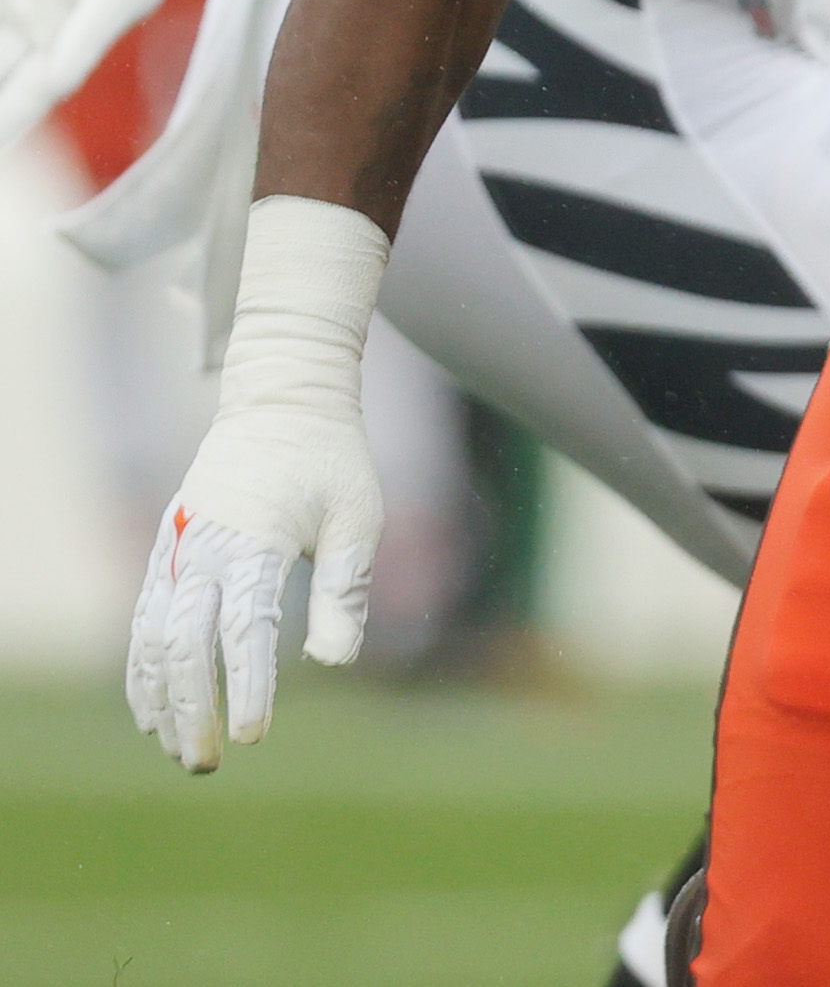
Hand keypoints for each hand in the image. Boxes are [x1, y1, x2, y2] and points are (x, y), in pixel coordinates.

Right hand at [129, 401, 380, 771]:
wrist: (283, 397)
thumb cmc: (330, 458)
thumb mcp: (356, 515)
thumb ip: (344, 588)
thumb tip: (334, 661)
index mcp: (255, 537)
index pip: (245, 626)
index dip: (247, 684)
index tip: (254, 736)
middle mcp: (204, 545)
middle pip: (184, 642)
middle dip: (192, 708)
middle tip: (208, 763)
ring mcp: (178, 546)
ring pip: (152, 636)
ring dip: (161, 697)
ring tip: (177, 748)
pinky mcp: (168, 547)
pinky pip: (144, 617)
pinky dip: (142, 668)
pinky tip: (152, 711)